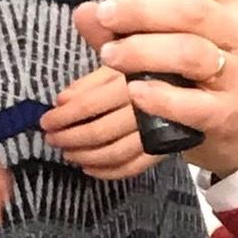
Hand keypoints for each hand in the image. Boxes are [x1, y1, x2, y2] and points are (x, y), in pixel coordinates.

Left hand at [39, 61, 154, 180]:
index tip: (45, 121)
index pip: (90, 105)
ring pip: (115, 153)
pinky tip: (90, 169)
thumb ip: (89, 81)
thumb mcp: (119, 65)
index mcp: (132, 83)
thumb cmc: (148, 71)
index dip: (64, 116)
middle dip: (70, 138)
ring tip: (67, 154)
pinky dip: (110, 172)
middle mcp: (145, 109)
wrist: (192, 85)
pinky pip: (135, 167)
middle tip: (51, 139)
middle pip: (100, 131)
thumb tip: (61, 100)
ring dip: (86, 157)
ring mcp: (156, 132)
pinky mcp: (164, 149)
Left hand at [77, 0, 237, 179]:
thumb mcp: (187, 40)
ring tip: (111, 56)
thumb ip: (138, 25)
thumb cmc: (215, 76)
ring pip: (188, 53)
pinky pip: (190, 103)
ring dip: (142, 51)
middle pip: (190, 10)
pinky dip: (158, 96)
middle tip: (106, 15)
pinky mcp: (228, 115)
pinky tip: (136, 93)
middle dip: (140, 9)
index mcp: (234, 5)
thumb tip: (86, 12)